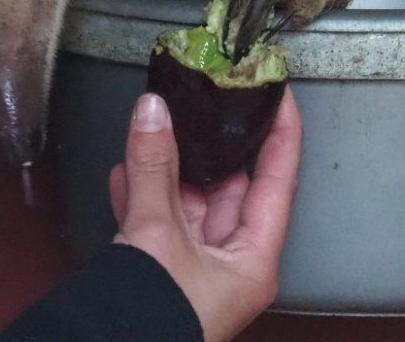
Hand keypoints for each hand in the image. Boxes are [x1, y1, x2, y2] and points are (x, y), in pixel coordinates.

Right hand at [109, 88, 301, 341]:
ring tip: (158, 120)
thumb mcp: (155, 234)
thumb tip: (153, 109)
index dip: (282, 131)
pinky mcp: (161, 274)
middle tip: (206, 95)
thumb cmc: (154, 315)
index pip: (278, 179)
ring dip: (168, 164)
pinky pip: (157, 223)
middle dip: (213, 140)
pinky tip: (123, 168)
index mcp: (253, 259)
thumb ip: (154, 167)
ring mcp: (195, 269)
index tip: (278, 89)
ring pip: (188, 201)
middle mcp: (231, 263)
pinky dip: (141, 194)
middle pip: (230, 186)